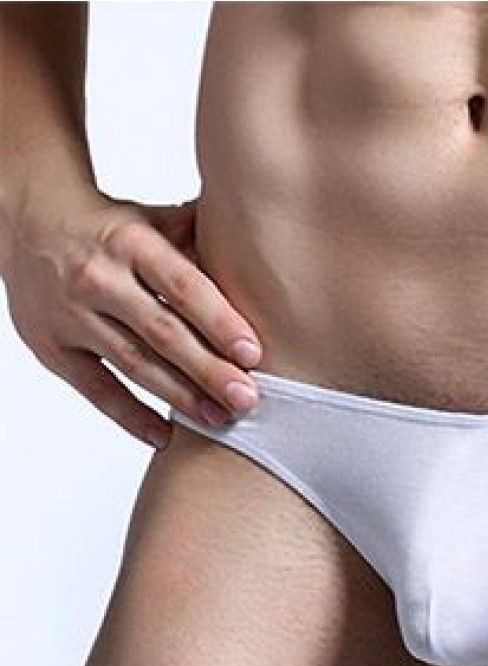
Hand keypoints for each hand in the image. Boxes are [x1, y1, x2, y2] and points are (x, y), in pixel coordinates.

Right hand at [2, 186, 262, 448]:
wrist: (28, 218)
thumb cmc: (113, 226)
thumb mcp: (157, 219)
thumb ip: (205, 239)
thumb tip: (269, 252)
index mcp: (131, 242)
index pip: (182, 287)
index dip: (219, 322)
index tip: (253, 355)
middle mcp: (98, 278)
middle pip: (162, 333)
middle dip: (208, 371)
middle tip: (248, 400)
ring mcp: (70, 314)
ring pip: (133, 364)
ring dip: (180, 397)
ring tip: (220, 419)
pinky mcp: (51, 346)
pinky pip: (95, 389)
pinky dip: (130, 416)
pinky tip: (165, 435)